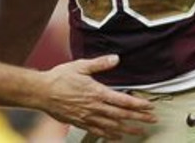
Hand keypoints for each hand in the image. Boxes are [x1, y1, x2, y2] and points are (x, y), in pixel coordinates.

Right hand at [39, 54, 155, 139]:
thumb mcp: (81, 66)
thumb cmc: (60, 77)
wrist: (42, 92)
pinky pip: (98, 131)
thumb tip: (116, 58)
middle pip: (121, 115)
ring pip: (112, 126)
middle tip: (152, 120)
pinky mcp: (80, 122)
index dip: (138, 105)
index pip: (123, 100)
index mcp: (97, 92)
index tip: (150, 107)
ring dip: (128, 129)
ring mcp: (88, 117)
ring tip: (139, 132)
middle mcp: (95, 107)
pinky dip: (110, 135)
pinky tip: (117, 137)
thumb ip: (100, 64)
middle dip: (139, 118)